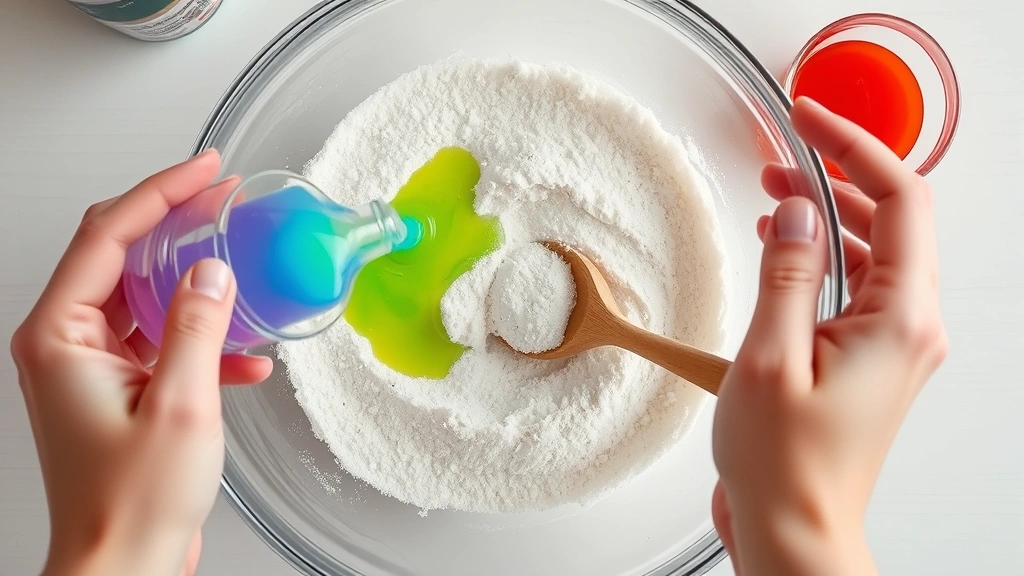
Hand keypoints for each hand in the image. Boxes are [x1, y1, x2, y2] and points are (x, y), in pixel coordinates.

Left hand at [11, 151, 272, 575]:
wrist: (124, 567)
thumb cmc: (131, 504)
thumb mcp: (182, 405)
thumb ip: (199, 327)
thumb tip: (214, 270)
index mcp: (61, 336)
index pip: (109, 235)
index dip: (161, 192)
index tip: (206, 170)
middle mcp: (67, 344)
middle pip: (123, 255)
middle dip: (179, 224)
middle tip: (226, 199)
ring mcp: (92, 367)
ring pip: (146, 295)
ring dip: (197, 282)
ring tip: (245, 264)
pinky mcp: (119, 389)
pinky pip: (162, 340)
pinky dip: (204, 339)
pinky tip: (246, 358)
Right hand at [711, 97, 947, 575]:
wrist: (794, 530)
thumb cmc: (785, 465)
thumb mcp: (771, 357)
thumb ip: (788, 274)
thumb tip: (795, 213)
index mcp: (900, 321)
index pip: (900, 202)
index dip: (854, 148)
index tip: (809, 121)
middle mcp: (910, 329)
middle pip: (893, 221)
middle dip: (837, 178)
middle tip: (781, 157)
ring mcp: (893, 346)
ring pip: (875, 253)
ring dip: (829, 217)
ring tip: (773, 197)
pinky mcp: (869, 360)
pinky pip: (859, 288)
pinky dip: (825, 258)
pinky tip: (785, 254)